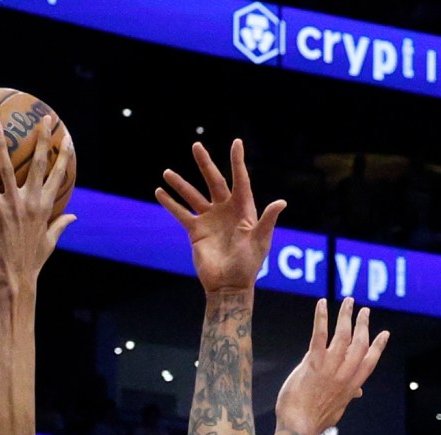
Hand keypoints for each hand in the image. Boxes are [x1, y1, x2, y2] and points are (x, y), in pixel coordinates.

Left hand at [0, 115, 75, 291]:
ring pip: (9, 168)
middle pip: (41, 164)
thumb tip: (73, 216)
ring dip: (3, 145)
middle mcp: (34, 202)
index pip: (59, 176)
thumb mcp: (49, 243)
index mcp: (46, 208)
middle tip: (43, 118)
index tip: (67, 137)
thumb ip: (60, 225)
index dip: (64, 155)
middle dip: (43, 138)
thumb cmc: (32, 264)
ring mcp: (16, 206)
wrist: (17, 280)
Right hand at [156, 137, 284, 296]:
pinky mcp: (196, 231)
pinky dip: (171, 204)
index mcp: (243, 208)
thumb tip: (281, 202)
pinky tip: (159, 192)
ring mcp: (209, 219)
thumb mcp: (260, 241)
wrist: (229, 285)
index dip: (237, 162)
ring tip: (167, 172)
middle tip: (196, 146)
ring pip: (193, 195)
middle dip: (205, 164)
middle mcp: (225, 209)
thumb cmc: (248, 265)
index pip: (240, 180)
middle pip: (214, 181)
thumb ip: (267, 220)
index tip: (236, 143)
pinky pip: (181, 213)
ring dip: (180, 184)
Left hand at [274, 298, 388, 434]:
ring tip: (349, 301)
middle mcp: (344, 374)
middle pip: (359, 343)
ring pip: (343, 334)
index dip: (378, 347)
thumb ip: (347, 397)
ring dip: (346, 315)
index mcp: (352, 386)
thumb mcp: (336, 410)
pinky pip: (320, 335)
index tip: (384, 334)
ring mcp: (330, 368)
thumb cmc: (313, 422)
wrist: (298, 429)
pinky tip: (321, 303)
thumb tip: (357, 393)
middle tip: (364, 311)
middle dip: (363, 325)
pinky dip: (321, 317)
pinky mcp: (313, 363)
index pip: (370, 362)